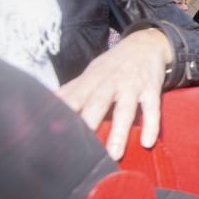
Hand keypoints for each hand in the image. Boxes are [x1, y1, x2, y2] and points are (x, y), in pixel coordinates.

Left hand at [57, 29, 172, 159]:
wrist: (146, 44)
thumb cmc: (114, 64)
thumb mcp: (92, 73)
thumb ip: (72, 90)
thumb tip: (46, 104)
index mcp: (93, 79)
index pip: (75, 97)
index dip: (65, 113)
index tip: (56, 133)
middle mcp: (111, 82)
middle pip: (99, 103)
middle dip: (90, 122)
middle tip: (83, 147)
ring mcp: (133, 86)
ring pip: (125, 110)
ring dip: (120, 131)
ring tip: (114, 154)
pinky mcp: (152, 89)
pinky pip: (152, 109)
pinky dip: (151, 125)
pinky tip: (147, 142)